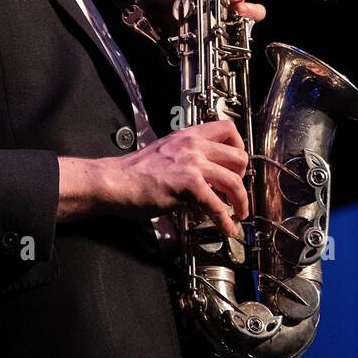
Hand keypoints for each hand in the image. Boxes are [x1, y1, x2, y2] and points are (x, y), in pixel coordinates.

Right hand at [103, 119, 248, 240]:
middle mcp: (194, 145)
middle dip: (243, 177)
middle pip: (239, 156)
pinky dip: (226, 220)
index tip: (238, 164)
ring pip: (234, 180)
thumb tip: (206, 174)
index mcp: (189, 135)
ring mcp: (192, 163)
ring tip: (239, 213)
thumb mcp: (166, 152)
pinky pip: (218, 204)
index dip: (239, 147)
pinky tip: (226, 227)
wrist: (115, 181)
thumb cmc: (134, 172)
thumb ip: (188, 157)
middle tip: (236, 191)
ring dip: (241, 201)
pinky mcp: (189, 184)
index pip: (228, 129)